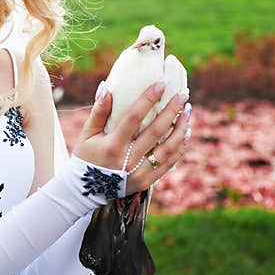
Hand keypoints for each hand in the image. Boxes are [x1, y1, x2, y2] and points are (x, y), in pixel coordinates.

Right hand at [71, 82, 190, 195]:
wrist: (86, 189)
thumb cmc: (86, 156)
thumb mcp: (87, 134)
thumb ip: (98, 111)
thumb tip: (107, 87)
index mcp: (113, 145)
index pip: (134, 117)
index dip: (148, 99)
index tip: (161, 84)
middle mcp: (128, 160)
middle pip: (156, 131)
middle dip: (172, 111)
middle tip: (182, 95)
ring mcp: (139, 173)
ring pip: (168, 148)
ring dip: (181, 129)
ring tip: (188, 112)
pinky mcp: (146, 181)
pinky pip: (169, 163)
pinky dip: (179, 148)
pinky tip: (185, 133)